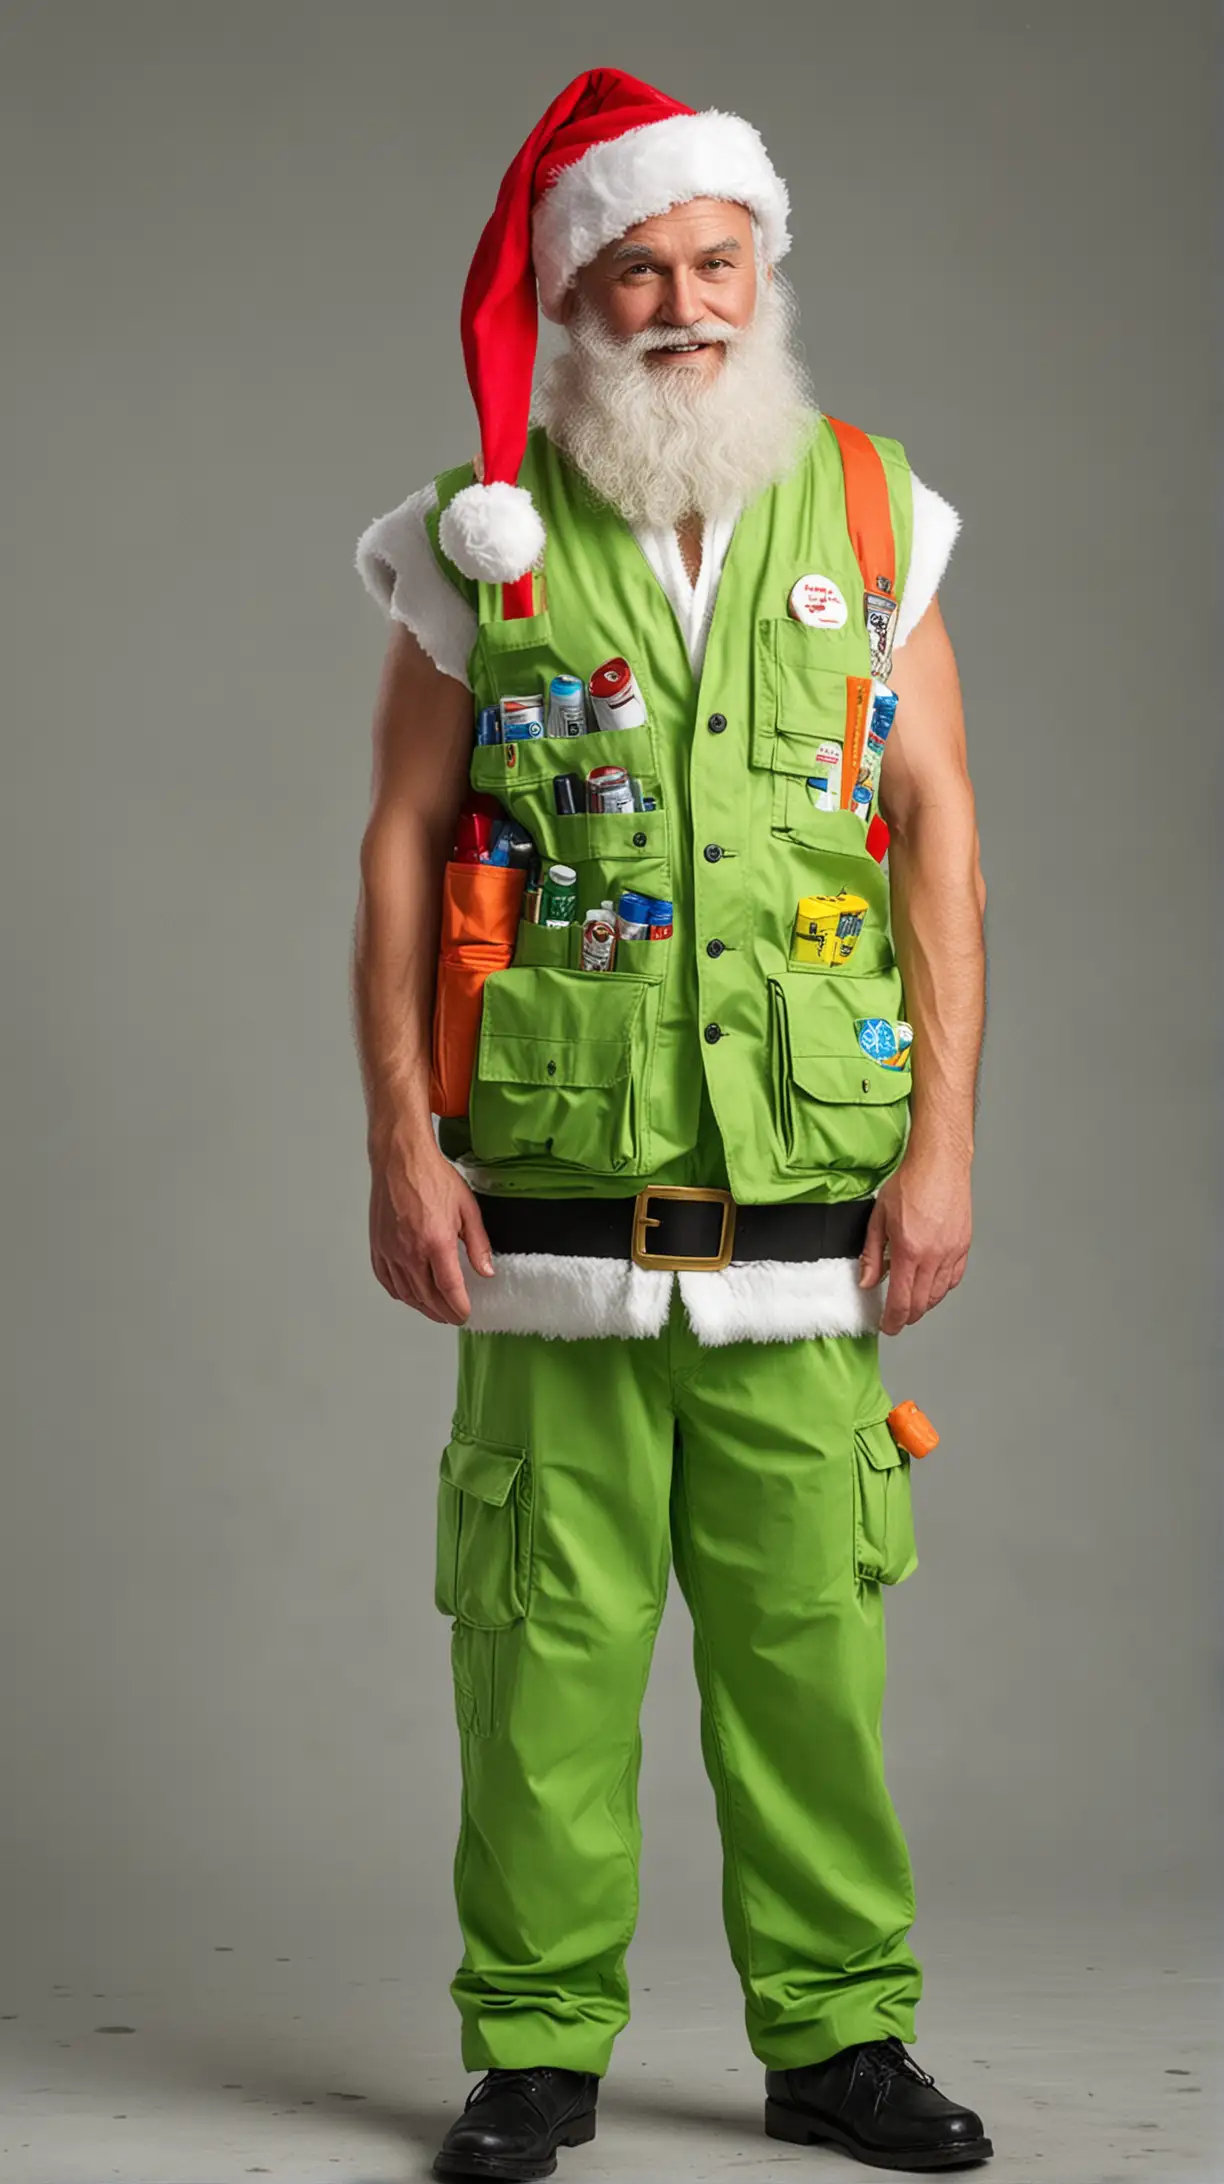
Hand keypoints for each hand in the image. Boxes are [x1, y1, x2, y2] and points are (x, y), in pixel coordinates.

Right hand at [369, 1146, 493, 1325]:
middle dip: (443, 1313)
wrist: (400, 1160)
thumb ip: (478, 1243)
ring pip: (407, 1294)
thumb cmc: (432, 1178)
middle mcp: (410, 1251)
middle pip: (427, 1297)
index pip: (449, 1289)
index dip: (458, 1307)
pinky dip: (400, 1294)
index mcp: (436, 1242)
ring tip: (436, 1311)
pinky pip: (388, 1281)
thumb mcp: (467, 1207)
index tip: (465, 1314)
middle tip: (454, 1316)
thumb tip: (486, 1270)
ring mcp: (390, 1251)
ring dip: (423, 1307)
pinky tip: (410, 1295)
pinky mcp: (378, 1247)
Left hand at [858, 1149, 971, 1335]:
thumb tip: (868, 1281)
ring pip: (939, 1294)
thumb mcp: (879, 1218)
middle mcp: (934, 1256)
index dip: (893, 1320)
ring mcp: (952, 1252)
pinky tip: (931, 1285)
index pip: (902, 1300)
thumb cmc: (910, 1183)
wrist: (940, 1163)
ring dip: (925, 1304)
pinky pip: (954, 1278)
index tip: (888, 1326)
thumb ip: (872, 1254)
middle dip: (908, 1317)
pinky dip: (941, 1288)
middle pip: (922, 1303)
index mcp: (910, 1251)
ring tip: (912, 1303)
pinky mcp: (963, 1246)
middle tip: (896, 1319)